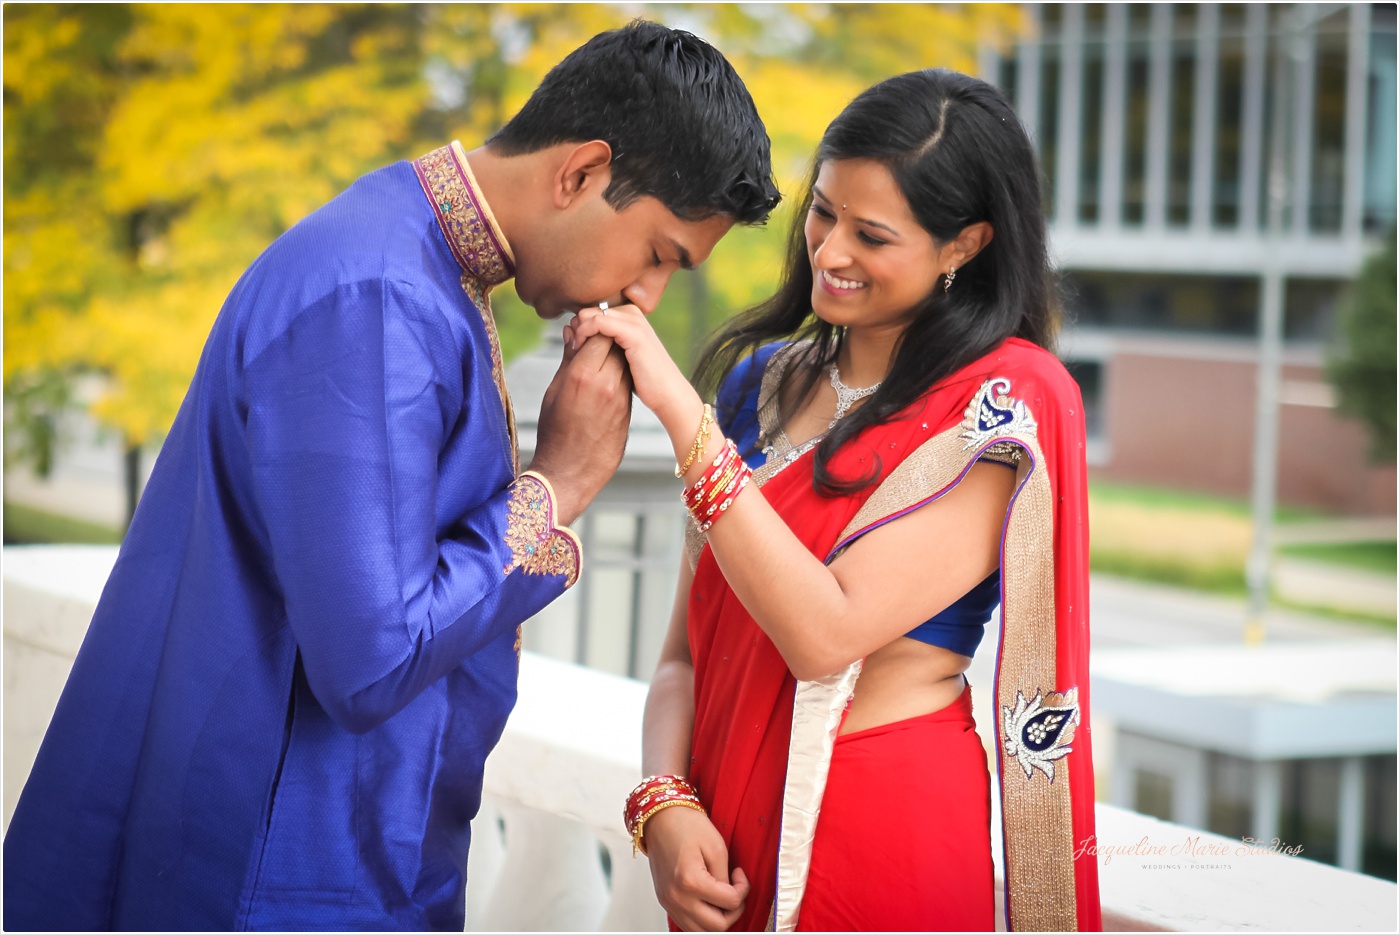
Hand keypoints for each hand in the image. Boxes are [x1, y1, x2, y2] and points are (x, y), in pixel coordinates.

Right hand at [528, 331, 631, 525]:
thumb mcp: (554, 391)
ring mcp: (621, 398)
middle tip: (592, 340)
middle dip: (606, 337)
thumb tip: (572, 331)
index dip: (592, 328)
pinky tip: (605, 378)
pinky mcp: (628, 410)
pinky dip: (619, 373)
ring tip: (598, 358)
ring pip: (625, 361)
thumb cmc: (554, 431)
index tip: (582, 331)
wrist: (570, 472)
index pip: (600, 333)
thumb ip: (568, 359)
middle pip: (616, 344)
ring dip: (614, 354)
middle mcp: (607, 384)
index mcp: (583, 376)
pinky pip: (627, 381)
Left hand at [567, 305, 695, 428]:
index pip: (593, 311)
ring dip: (579, 331)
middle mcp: (632, 314)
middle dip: (577, 327)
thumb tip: (569, 331)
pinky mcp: (633, 333)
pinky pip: (599, 323)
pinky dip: (585, 333)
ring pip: (591, 314)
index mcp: (629, 317)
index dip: (578, 326)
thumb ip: (599, 344)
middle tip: (572, 348)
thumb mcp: (617, 359)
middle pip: (590, 309)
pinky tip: (580, 349)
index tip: (572, 345)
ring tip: (575, 350)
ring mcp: (634, 321)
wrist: (668, 393)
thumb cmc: (644, 381)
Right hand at [643, 805, 749, 931]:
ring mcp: (669, 902)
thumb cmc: (685, 825)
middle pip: (717, 926)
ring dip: (717, 920)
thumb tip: (731, 896)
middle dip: (734, 911)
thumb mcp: (715, 847)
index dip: (743, 889)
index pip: (730, 902)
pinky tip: (708, 904)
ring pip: (701, 931)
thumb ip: (725, 877)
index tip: (740, 875)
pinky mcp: (665, 902)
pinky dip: (702, 920)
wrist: (660, 819)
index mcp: (690, 881)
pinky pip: (687, 924)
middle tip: (736, 892)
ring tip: (723, 900)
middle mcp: (676, 897)